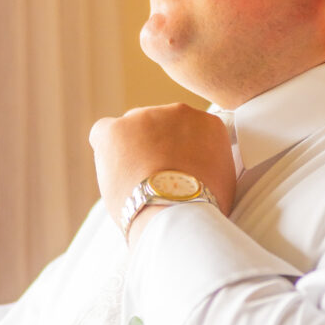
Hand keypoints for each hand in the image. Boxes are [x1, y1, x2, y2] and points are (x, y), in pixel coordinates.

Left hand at [90, 103, 235, 240]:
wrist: (177, 213)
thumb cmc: (202, 208)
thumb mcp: (222, 180)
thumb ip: (208, 163)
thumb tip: (197, 171)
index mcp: (207, 123)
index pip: (187, 130)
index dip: (178, 152)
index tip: (176, 172)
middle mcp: (178, 112)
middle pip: (158, 126)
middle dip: (154, 148)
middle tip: (154, 180)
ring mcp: (145, 116)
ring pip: (131, 130)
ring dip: (131, 152)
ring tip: (136, 184)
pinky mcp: (116, 128)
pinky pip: (103, 132)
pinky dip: (105, 151)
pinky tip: (114, 172)